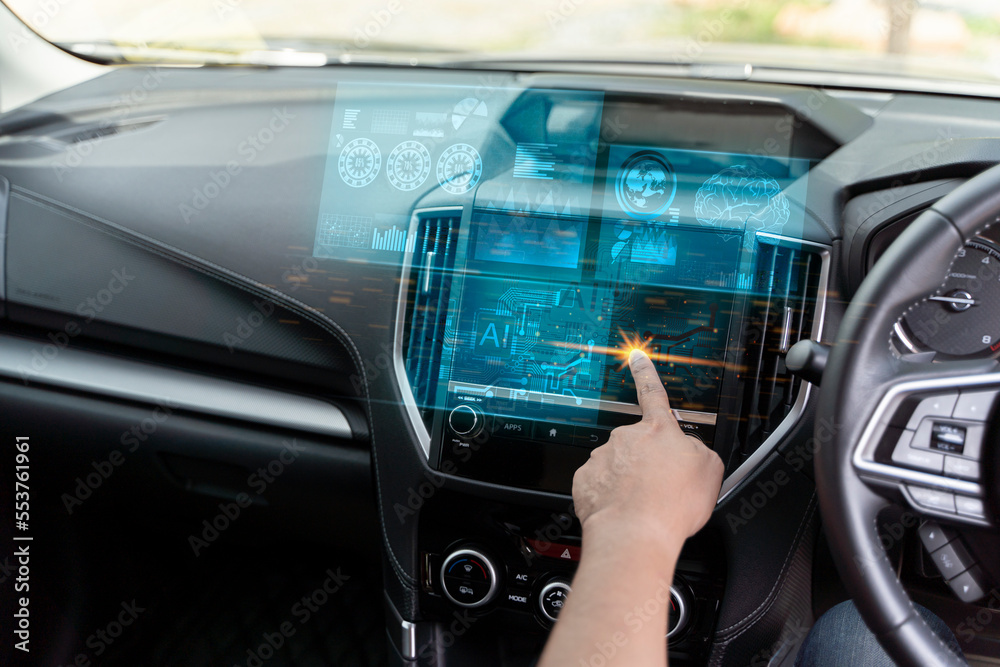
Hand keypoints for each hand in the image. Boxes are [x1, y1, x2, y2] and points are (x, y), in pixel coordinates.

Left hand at [572, 349, 723, 553]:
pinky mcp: (585, 480)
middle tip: (660, 490)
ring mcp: (603, 458)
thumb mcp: (710, 471)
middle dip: (647, 464)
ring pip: (618, 467)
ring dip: (629, 482)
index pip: (653, 392)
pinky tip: (623, 511)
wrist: (635, 534)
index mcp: (659, 431)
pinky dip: (610, 497)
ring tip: (643, 505)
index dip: (646, 373)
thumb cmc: (671, 506)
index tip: (636, 356)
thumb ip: (698, 450)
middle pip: (639, 446)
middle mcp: (626, 438)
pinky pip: (600, 485)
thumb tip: (687, 450)